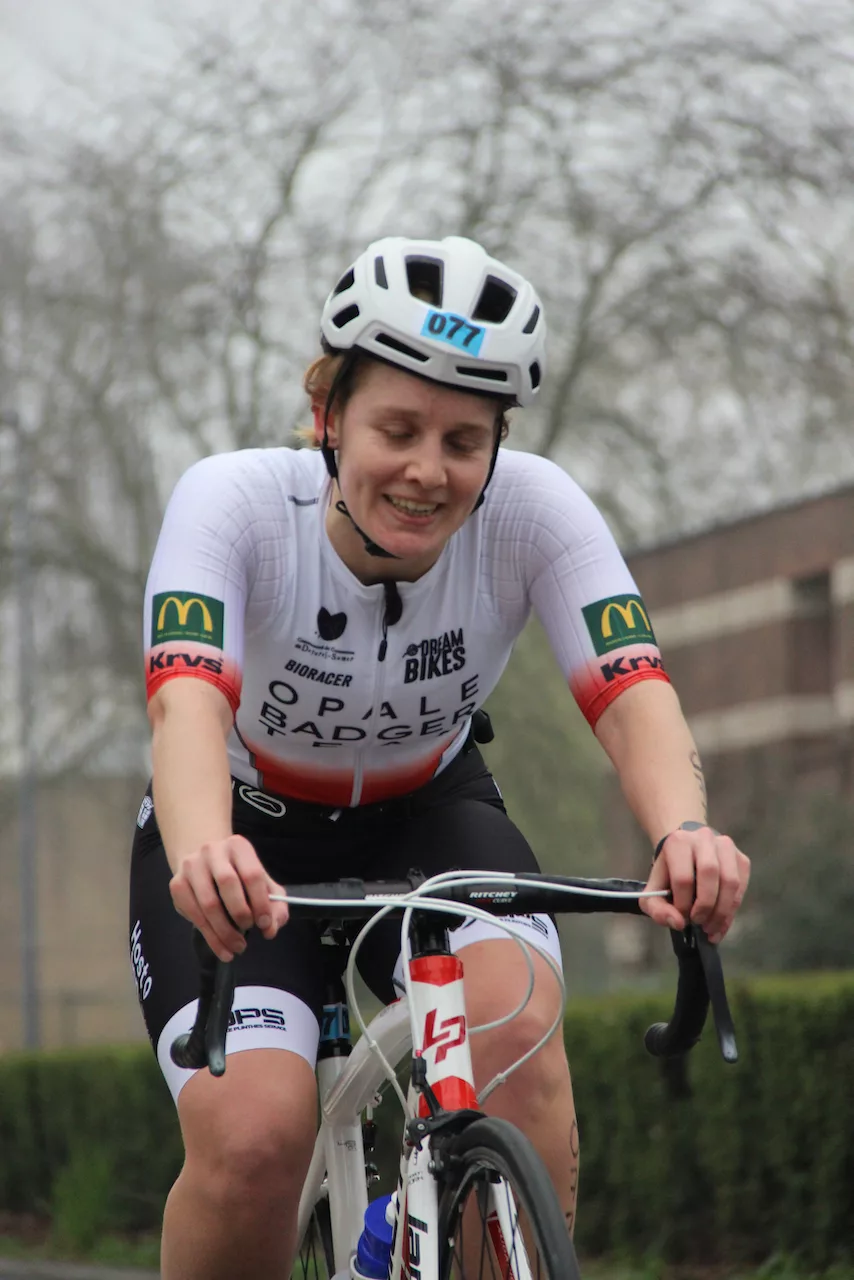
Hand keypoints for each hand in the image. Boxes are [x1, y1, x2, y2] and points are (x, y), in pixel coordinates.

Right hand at [169, 835, 288, 960]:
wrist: (204, 863)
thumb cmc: (239, 876)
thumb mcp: (263, 884)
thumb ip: (275, 906)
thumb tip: (270, 929)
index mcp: (238, 846)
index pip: (252, 874)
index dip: (261, 902)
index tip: (265, 924)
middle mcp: (212, 851)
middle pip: (227, 883)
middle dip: (240, 913)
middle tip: (248, 931)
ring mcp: (191, 866)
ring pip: (207, 903)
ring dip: (224, 931)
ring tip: (237, 947)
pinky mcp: (177, 884)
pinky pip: (193, 914)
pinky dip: (209, 936)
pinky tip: (222, 948)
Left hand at [639, 825, 749, 944]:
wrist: (686, 853)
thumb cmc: (670, 873)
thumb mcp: (654, 891)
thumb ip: (657, 910)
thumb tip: (678, 923)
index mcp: (678, 842)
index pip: (683, 877)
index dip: (683, 904)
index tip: (682, 919)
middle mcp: (704, 838)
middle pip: (709, 873)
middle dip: (706, 905)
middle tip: (699, 923)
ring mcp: (726, 846)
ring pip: (730, 881)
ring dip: (723, 910)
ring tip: (712, 927)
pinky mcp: (741, 858)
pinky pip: (741, 886)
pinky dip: (732, 908)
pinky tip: (722, 921)